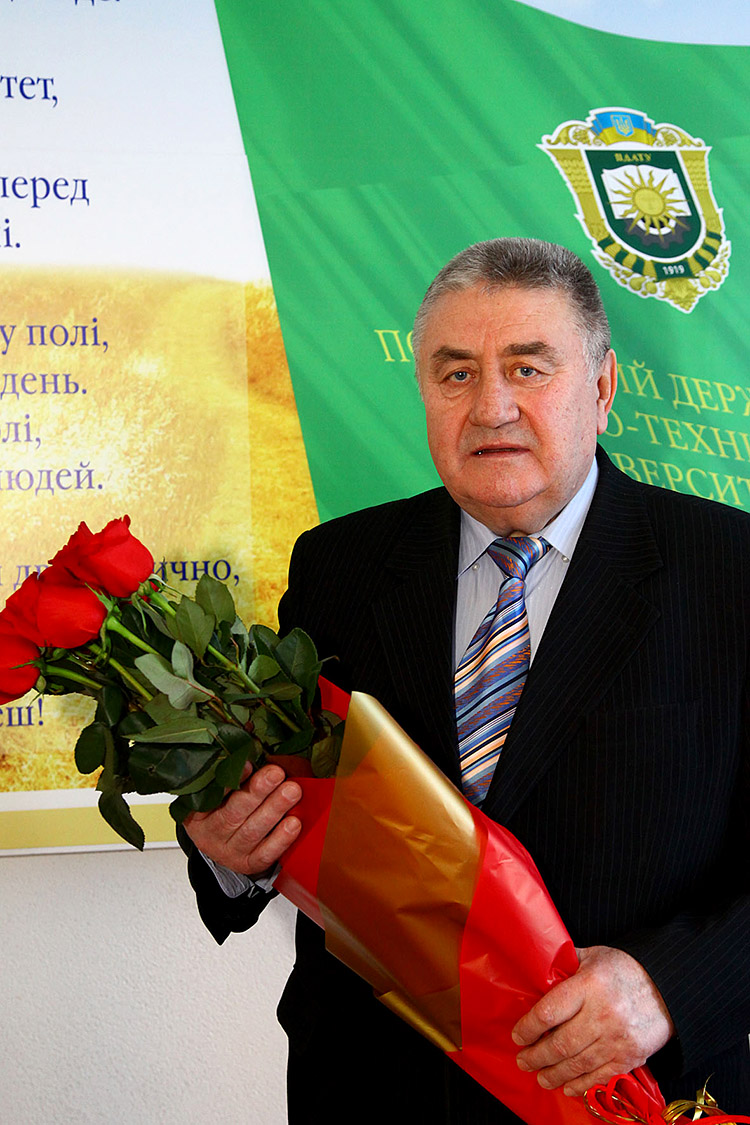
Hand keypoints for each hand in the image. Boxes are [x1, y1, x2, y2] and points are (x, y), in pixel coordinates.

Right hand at [183, 762, 301, 876]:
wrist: (226, 845)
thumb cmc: (226, 807)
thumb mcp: (220, 792)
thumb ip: (232, 775)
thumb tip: (255, 754)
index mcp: (198, 810)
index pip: (211, 794)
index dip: (229, 781)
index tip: (248, 764)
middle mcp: (211, 832)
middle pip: (233, 812)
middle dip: (257, 791)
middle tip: (277, 773)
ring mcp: (229, 851)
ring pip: (251, 831)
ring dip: (274, 809)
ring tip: (292, 791)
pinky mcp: (248, 864)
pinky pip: (264, 854)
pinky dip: (280, 839)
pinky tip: (294, 823)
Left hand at [512, 945, 673, 1096]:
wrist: (668, 986)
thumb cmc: (624, 969)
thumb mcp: (594, 956)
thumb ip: (566, 965)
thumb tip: (537, 970)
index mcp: (589, 985)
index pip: (549, 1012)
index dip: (528, 1028)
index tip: (518, 1035)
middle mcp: (602, 1014)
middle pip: (560, 1044)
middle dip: (536, 1056)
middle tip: (523, 1060)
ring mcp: (617, 1039)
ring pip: (577, 1064)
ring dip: (553, 1074)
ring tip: (539, 1076)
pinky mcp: (630, 1057)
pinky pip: (600, 1076)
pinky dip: (580, 1085)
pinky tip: (566, 1086)